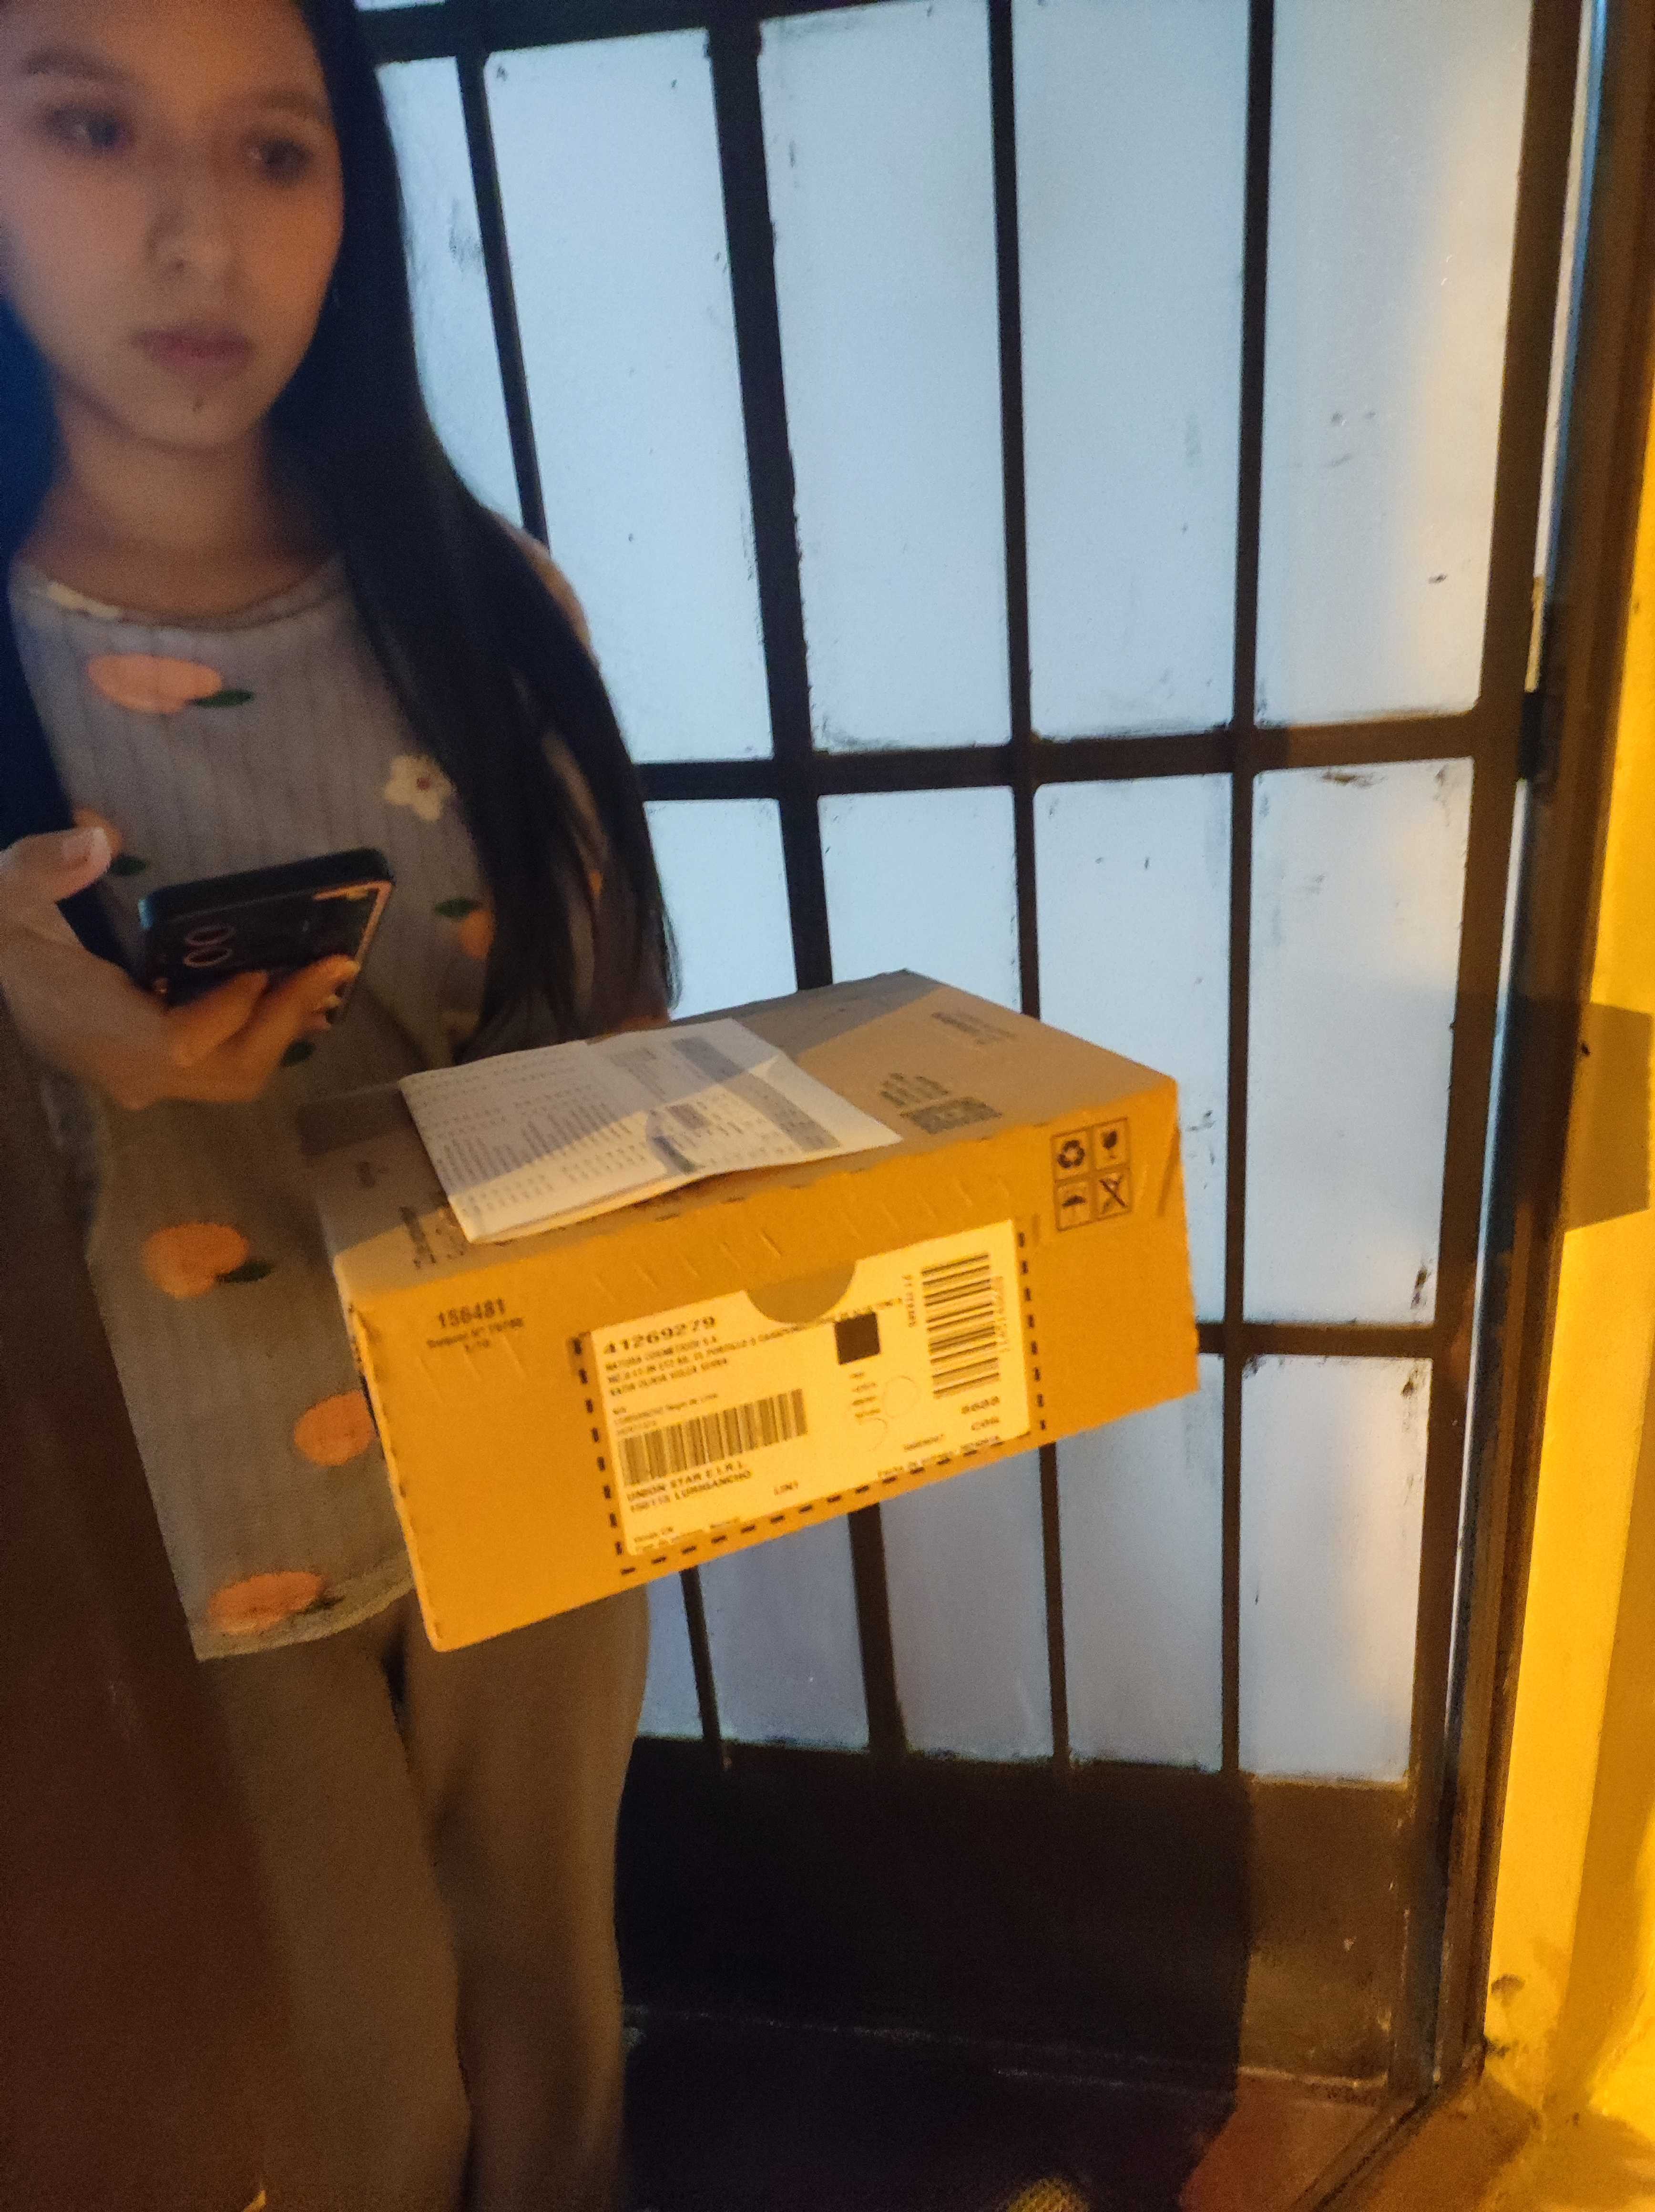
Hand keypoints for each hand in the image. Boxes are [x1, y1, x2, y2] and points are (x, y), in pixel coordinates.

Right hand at [0, 827, 356, 1110]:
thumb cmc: (3, 937)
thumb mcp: (6, 889)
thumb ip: (45, 865)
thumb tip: (99, 837)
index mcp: (93, 1031)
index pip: (182, 1044)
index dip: (230, 1010)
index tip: (261, 964)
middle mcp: (128, 1070)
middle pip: (229, 1070)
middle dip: (285, 1019)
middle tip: (332, 964)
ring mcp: (144, 1079)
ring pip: (235, 1077)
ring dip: (283, 1029)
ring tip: (322, 979)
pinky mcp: (156, 1075)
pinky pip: (225, 1068)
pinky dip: (262, 1034)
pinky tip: (290, 996)